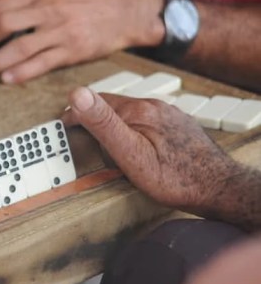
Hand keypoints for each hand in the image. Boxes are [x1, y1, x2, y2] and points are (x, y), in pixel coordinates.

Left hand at [0, 0, 163, 83]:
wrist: (128, 10)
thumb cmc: (89, 2)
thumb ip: (28, 2)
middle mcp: (49, 8)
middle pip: (2, 24)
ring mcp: (61, 30)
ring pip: (18, 46)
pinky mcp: (73, 50)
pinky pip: (41, 63)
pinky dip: (20, 72)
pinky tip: (7, 78)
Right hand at [63, 88, 236, 209]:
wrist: (220, 189)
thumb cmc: (174, 178)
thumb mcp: (130, 154)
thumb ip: (103, 124)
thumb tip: (78, 94)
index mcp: (139, 110)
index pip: (97, 102)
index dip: (76, 113)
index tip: (63, 125)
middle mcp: (155, 107)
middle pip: (114, 105)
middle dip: (94, 116)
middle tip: (78, 132)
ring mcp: (169, 115)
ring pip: (132, 113)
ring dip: (113, 122)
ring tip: (102, 140)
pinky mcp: (178, 126)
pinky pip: (148, 121)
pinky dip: (133, 128)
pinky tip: (134, 144)